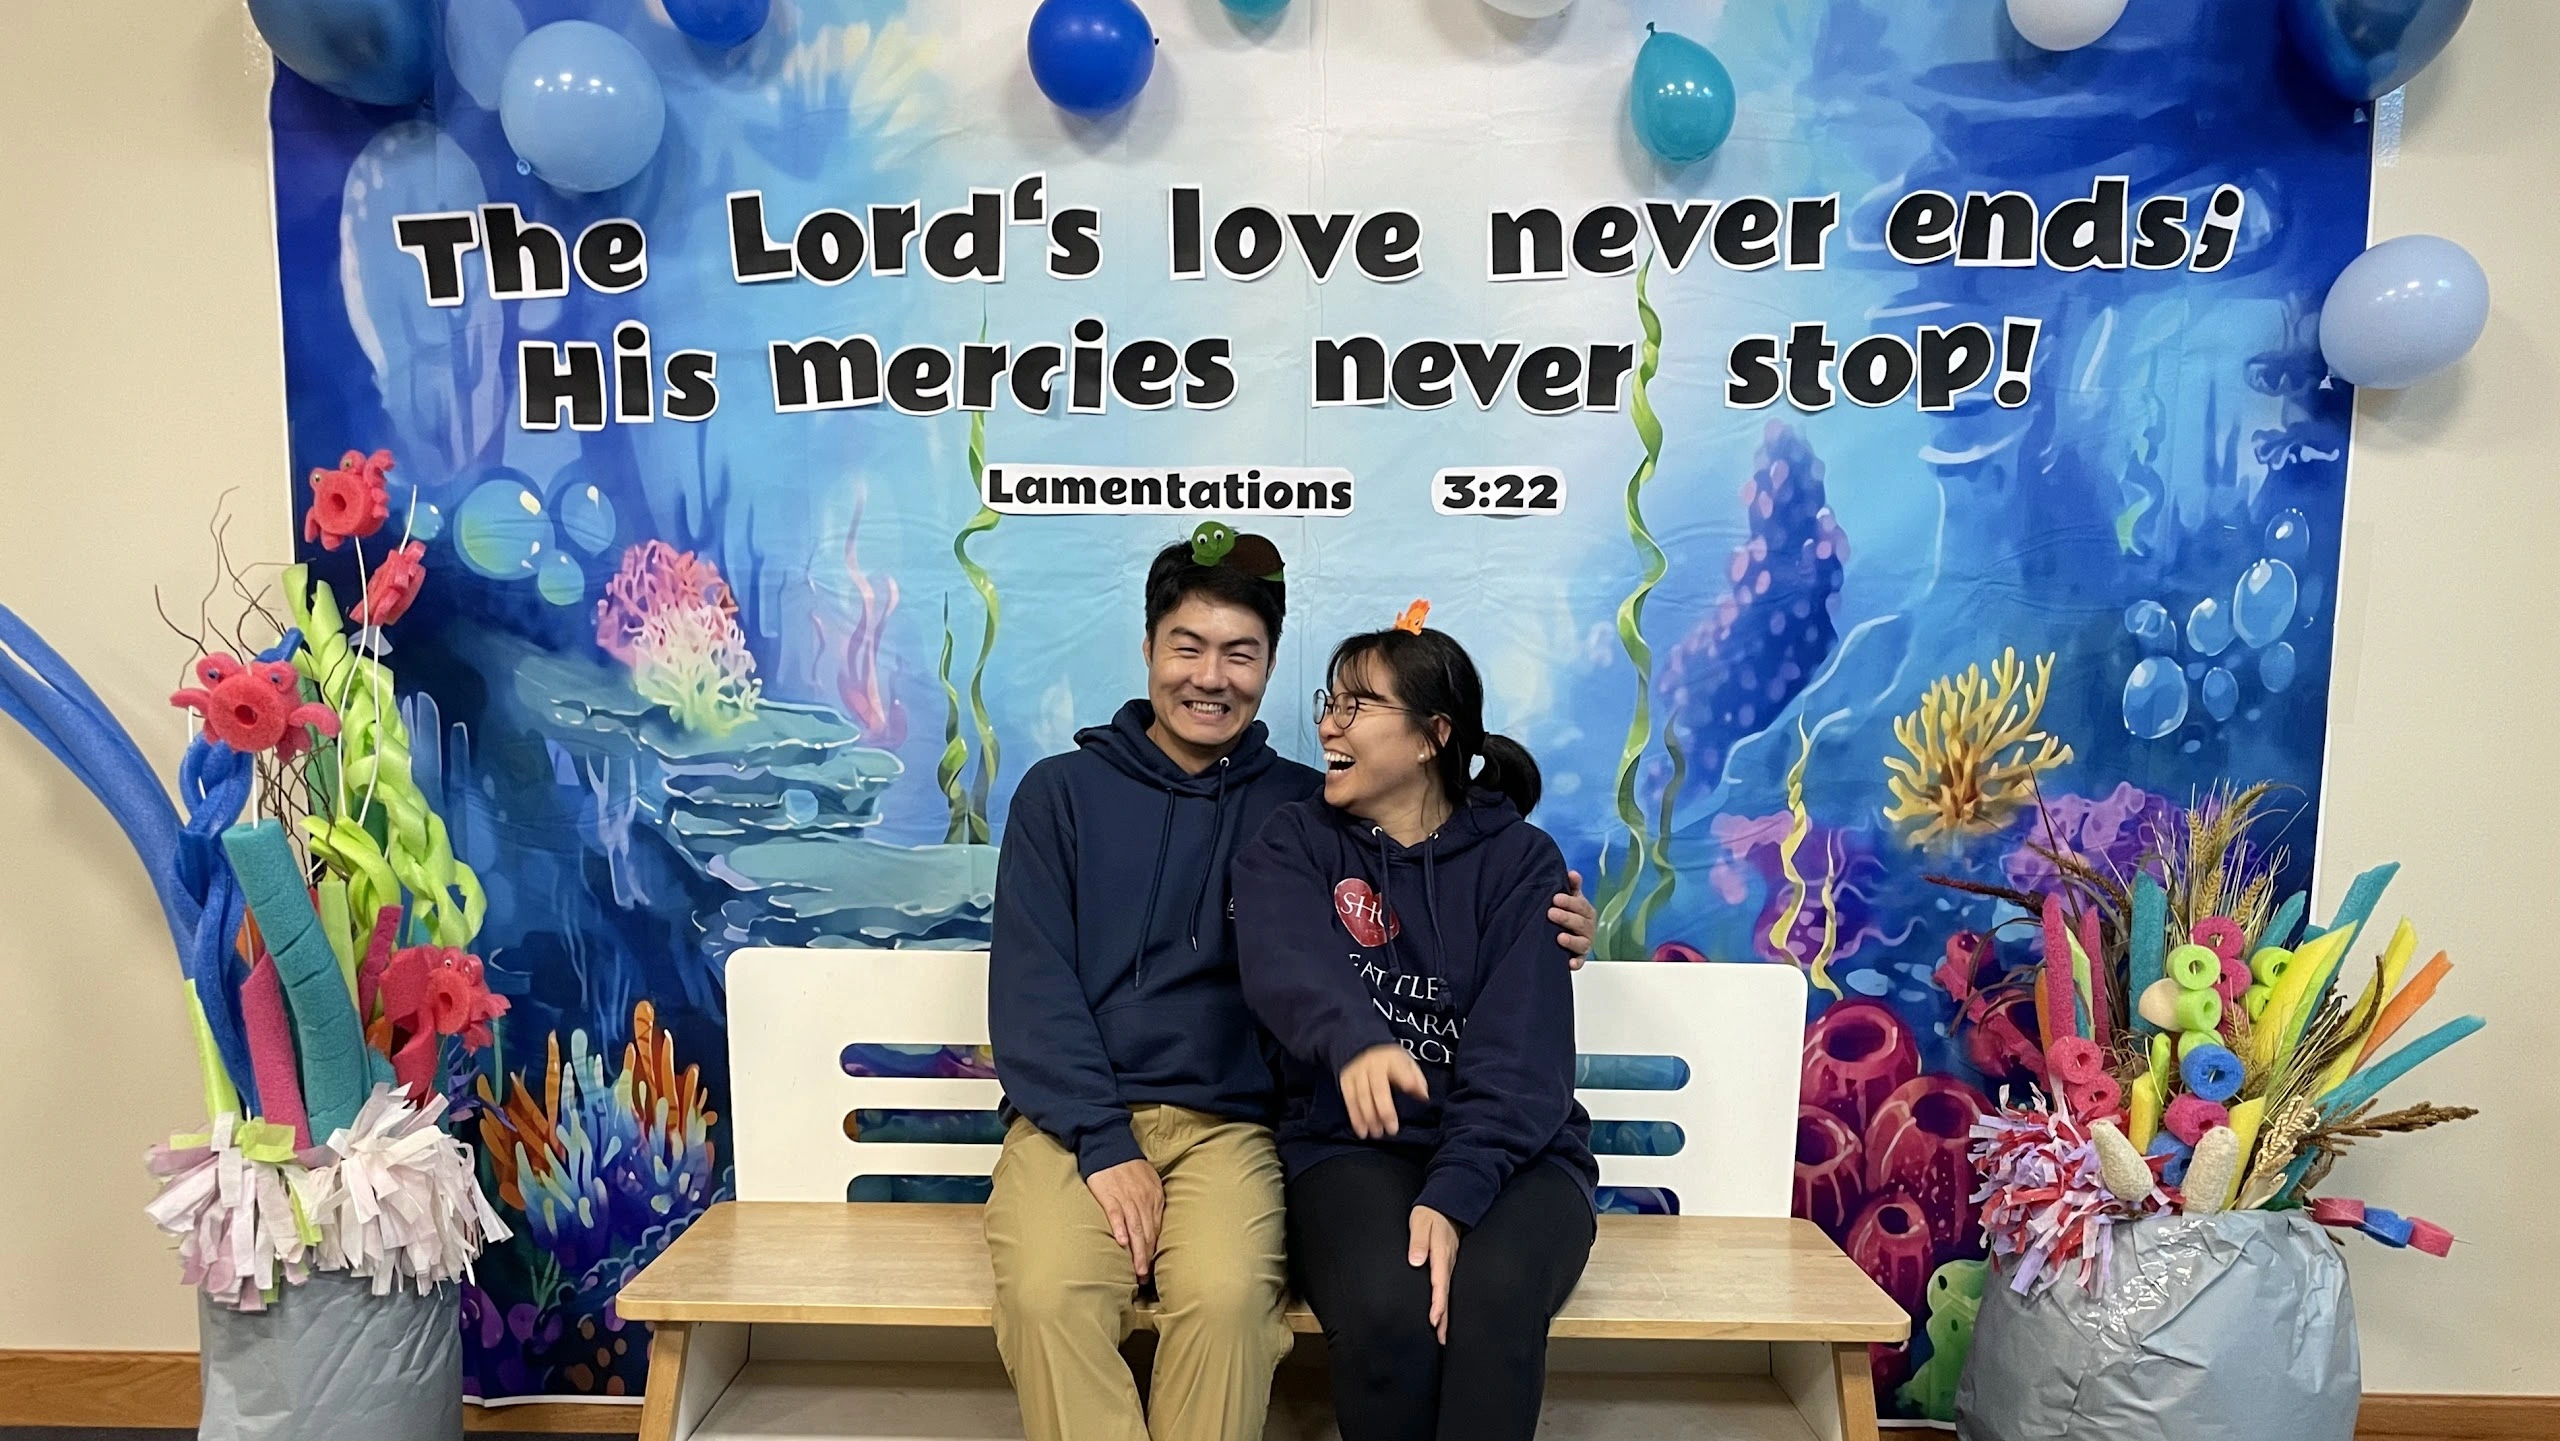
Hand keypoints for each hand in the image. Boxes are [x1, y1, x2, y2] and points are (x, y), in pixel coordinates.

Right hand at [1085, 1159, 1164, 1280]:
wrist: (1109, 1145)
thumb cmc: (1129, 1166)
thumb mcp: (1148, 1181)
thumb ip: (1152, 1202)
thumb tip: (1154, 1225)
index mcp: (1154, 1197)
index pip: (1157, 1228)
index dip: (1155, 1250)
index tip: (1154, 1268)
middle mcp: (1143, 1199)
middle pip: (1148, 1233)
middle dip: (1148, 1257)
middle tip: (1146, 1277)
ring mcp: (1126, 1197)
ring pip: (1135, 1228)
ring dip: (1138, 1251)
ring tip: (1138, 1270)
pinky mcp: (1109, 1195)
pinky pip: (1116, 1214)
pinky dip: (1119, 1228)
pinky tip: (1121, 1243)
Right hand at [1339, 1044, 1429, 1138]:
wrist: (1361, 1044)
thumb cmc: (1390, 1061)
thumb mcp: (1406, 1062)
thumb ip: (1416, 1078)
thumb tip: (1423, 1096)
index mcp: (1392, 1058)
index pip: (1401, 1069)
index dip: (1407, 1080)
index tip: (1414, 1093)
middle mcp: (1373, 1064)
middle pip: (1378, 1089)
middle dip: (1385, 1111)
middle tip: (1392, 1130)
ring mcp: (1357, 1072)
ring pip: (1362, 1096)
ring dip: (1369, 1118)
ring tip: (1376, 1134)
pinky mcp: (1346, 1080)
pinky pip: (1349, 1100)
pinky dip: (1355, 1117)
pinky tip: (1361, 1131)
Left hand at [1408, 1206, 1459, 1342]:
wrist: (1449, 1200)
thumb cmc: (1430, 1212)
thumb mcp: (1420, 1222)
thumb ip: (1418, 1241)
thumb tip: (1416, 1261)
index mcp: (1441, 1253)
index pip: (1439, 1283)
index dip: (1437, 1303)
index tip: (1434, 1321)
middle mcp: (1448, 1261)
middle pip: (1447, 1293)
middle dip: (1445, 1318)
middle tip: (1442, 1339)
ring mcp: (1451, 1262)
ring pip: (1449, 1292)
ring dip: (1447, 1313)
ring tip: (1443, 1335)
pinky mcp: (1450, 1261)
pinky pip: (1448, 1285)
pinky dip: (1447, 1301)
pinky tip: (1445, 1311)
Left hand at [1551, 869, 1596, 968]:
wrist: (1569, 937)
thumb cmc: (1570, 914)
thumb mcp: (1572, 900)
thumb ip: (1572, 887)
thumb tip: (1572, 873)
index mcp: (1586, 912)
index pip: (1580, 905)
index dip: (1569, 901)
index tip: (1555, 897)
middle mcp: (1588, 928)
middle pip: (1580, 923)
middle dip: (1566, 917)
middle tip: (1551, 913)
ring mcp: (1584, 944)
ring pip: (1581, 943)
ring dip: (1571, 940)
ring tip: (1560, 937)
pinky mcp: (1579, 959)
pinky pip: (1579, 962)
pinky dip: (1575, 963)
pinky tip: (1569, 963)